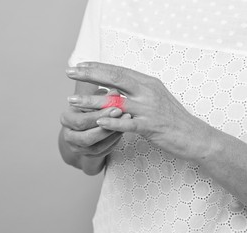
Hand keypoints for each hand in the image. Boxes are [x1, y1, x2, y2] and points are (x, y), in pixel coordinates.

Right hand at [60, 90, 130, 157]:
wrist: (85, 124)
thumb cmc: (88, 108)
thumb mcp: (93, 100)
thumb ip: (103, 98)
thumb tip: (115, 93)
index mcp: (65, 119)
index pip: (81, 121)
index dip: (100, 116)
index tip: (117, 109)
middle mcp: (68, 136)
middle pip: (87, 138)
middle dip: (106, 129)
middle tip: (124, 118)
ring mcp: (77, 148)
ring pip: (96, 147)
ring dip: (112, 136)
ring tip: (126, 124)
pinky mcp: (88, 156)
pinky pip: (103, 152)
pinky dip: (114, 142)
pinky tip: (122, 131)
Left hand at [66, 62, 213, 161]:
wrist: (194, 135)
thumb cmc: (171, 117)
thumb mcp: (154, 97)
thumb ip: (136, 90)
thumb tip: (116, 86)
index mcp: (147, 82)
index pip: (118, 70)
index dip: (97, 67)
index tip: (79, 65)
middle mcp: (147, 91)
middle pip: (114, 79)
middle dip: (90, 75)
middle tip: (70, 72)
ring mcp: (149, 108)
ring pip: (116, 102)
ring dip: (92, 101)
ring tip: (72, 101)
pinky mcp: (151, 126)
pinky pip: (128, 124)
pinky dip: (112, 122)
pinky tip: (98, 122)